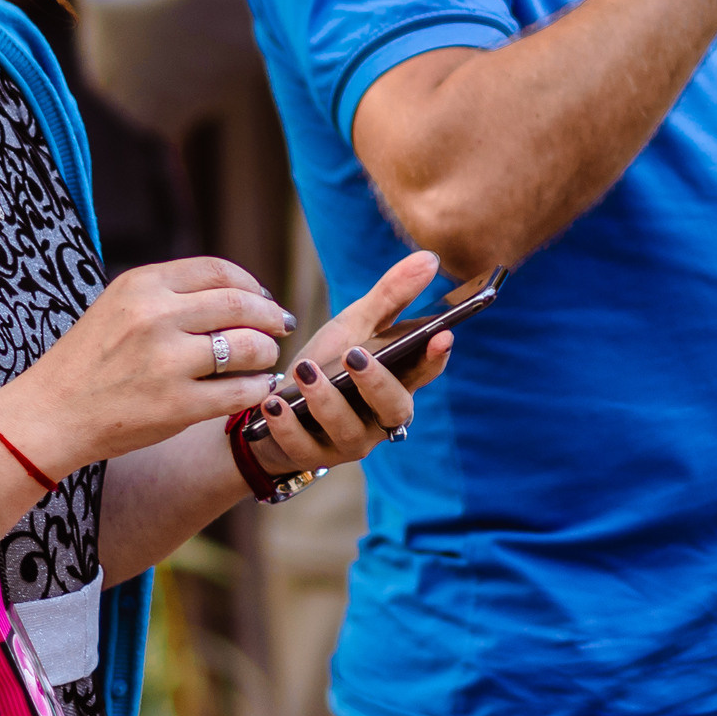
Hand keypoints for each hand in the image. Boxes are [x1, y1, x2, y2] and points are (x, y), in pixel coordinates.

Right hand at [0, 256, 291, 476]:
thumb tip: (242, 294)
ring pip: (247, 347)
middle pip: (241, 306)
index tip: (263, 299)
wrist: (49, 414)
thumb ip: (170, 294)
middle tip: (281, 327)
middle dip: (270, 317)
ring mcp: (166, 362)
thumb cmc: (88, 361)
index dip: (252, 285)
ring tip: (265, 359)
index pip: (219, 271)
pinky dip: (258, 388)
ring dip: (267, 353)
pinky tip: (257, 388)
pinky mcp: (176, 406)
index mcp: (142, 285)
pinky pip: (240, 391)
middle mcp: (155, 317)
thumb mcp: (119, 305)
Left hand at [250, 250, 452, 474]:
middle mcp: (380, 418)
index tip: (442, 335)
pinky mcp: (313, 458)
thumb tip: (430, 257)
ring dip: (326, 401)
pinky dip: (288, 425)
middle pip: (393, 408)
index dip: (435, 357)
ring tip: (305, 371)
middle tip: (355, 355)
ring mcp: (349, 442)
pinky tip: (274, 403)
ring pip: (349, 430)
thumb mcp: (354, 325)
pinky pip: (304, 448)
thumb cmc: (327, 363)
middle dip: (377, 383)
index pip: (425, 372)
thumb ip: (391, 295)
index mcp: (398, 383)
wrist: (277, 406)